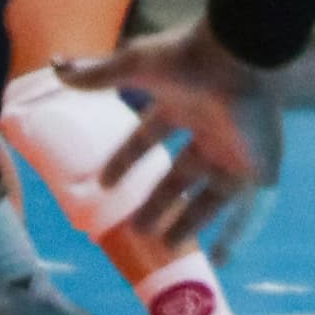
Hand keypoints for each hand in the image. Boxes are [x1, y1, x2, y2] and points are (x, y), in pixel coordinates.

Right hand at [52, 18, 283, 249]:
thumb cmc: (186, 58)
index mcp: (182, 103)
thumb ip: (97, 74)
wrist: (238, 55)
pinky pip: (250, 208)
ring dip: (189, 220)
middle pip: (182, 173)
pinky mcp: (258, 166)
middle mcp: (209, 128)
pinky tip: (223, 258)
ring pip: (211, 194)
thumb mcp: (134, 66)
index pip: (150, 135)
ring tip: (163, 245)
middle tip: (135, 228)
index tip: (104, 184)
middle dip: (159, 200)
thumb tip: (56, 67)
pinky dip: (239, 233)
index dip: (127, 159)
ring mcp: (235, 150)